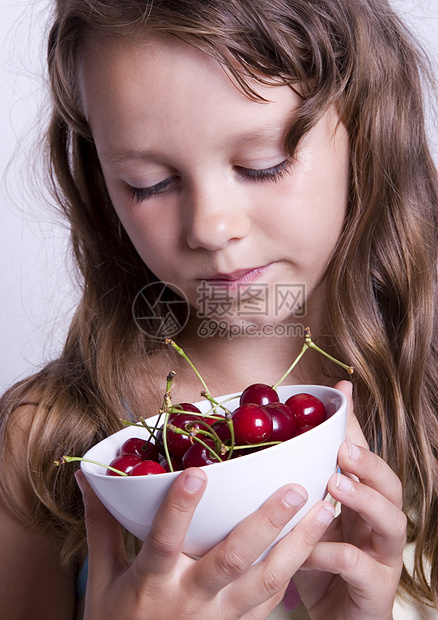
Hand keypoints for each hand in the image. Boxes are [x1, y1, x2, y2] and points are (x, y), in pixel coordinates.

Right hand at [75, 467, 334, 619]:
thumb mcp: (102, 578)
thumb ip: (102, 525)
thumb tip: (89, 477)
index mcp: (152, 584)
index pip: (164, 542)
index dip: (179, 508)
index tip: (198, 472)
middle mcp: (191, 602)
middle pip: (232, 560)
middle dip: (267, 523)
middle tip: (296, 488)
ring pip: (266, 582)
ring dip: (299, 546)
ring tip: (326, 510)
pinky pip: (273, 602)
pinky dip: (296, 571)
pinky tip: (317, 544)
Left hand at [293, 380, 406, 618]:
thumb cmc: (317, 567)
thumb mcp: (306, 522)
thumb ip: (295, 489)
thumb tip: (262, 451)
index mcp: (361, 503)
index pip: (364, 457)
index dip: (355, 426)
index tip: (342, 394)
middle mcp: (378, 524)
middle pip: (392, 484)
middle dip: (369, 462)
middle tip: (342, 448)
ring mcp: (382, 556)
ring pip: (392, 521)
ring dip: (364, 499)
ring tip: (336, 484)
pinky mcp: (376, 588)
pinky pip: (360, 566)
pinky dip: (333, 554)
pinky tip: (308, 551)